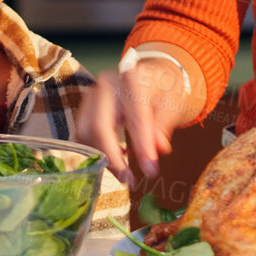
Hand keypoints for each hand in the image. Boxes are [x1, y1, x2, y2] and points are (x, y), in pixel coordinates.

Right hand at [76, 51, 198, 184]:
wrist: (151, 74)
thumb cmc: (163, 89)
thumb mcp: (171, 105)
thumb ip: (162, 128)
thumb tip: (156, 152)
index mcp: (133, 79)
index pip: (134, 118)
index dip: (142, 147)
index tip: (151, 171)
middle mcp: (107, 85)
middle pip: (98, 125)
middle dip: (111, 158)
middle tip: (128, 180)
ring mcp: (92, 94)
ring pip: (85, 132)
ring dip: (102, 157)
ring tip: (124, 173)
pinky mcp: (85, 107)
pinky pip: (83, 133)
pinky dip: (96, 150)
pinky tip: (116, 159)